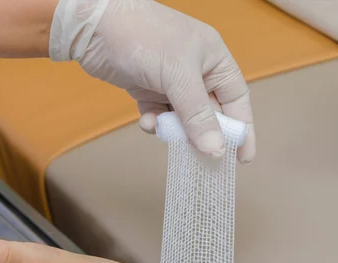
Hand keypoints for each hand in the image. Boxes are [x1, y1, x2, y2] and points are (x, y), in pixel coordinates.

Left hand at [49, 0, 254, 161]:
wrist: (95, 27)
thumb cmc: (145, 37)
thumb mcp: (179, 77)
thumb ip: (198, 115)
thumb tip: (216, 150)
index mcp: (213, 60)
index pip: (237, 99)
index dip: (242, 129)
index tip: (243, 159)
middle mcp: (195, 72)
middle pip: (209, 114)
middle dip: (204, 136)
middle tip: (202, 161)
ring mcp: (170, 82)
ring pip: (182, 120)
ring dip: (175, 131)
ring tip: (166, 134)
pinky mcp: (147, 90)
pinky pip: (159, 116)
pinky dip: (155, 123)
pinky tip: (147, 121)